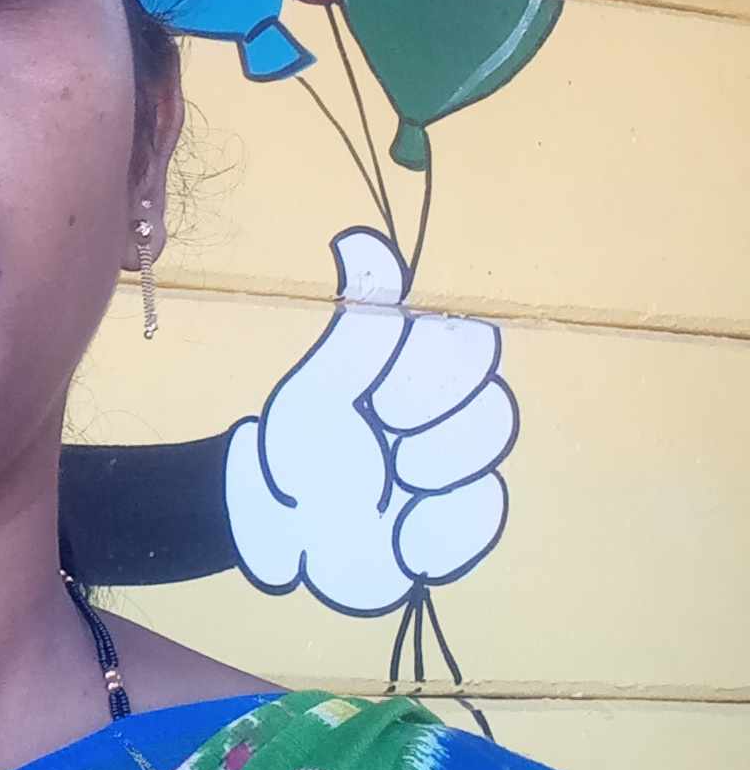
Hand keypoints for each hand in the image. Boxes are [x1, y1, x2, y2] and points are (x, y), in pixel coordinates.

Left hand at [224, 229, 515, 614]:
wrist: (277, 523)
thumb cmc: (300, 445)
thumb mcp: (325, 385)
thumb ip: (359, 328)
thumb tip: (358, 241)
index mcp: (423, 375)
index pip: (474, 351)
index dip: (432, 378)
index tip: (382, 401)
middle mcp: (450, 420)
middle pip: (492, 411)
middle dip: (429, 433)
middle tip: (380, 443)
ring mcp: (458, 475)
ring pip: (487, 465)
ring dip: (428, 476)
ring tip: (382, 484)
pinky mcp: (457, 528)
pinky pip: (480, 517)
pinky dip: (432, 525)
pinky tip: (394, 527)